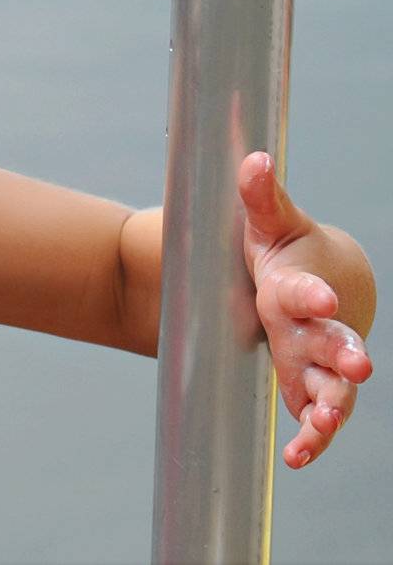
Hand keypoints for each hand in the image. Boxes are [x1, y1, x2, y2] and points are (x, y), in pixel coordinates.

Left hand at [238, 151, 374, 469]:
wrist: (321, 283)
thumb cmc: (287, 253)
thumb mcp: (268, 225)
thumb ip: (260, 196)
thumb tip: (255, 157)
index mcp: (298, 285)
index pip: (306, 288)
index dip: (313, 292)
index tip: (320, 297)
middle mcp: (315, 326)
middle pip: (335, 340)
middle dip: (345, 352)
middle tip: (360, 365)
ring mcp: (316, 360)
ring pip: (334, 387)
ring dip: (333, 403)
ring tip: (324, 422)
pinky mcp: (309, 386)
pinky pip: (316, 416)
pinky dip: (312, 438)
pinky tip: (298, 458)